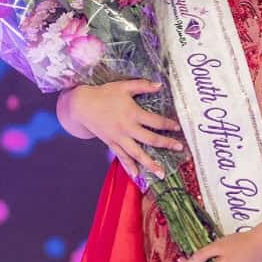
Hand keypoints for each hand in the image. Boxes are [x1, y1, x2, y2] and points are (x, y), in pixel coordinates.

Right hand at [63, 80, 183, 179]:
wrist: (82, 105)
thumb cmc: (104, 94)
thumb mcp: (124, 86)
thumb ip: (142, 85)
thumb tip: (160, 85)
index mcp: (132, 113)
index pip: (155, 121)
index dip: (168, 125)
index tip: (178, 128)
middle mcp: (127, 128)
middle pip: (150, 139)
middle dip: (166, 144)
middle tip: (179, 149)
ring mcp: (119, 138)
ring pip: (137, 153)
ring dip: (150, 164)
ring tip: (161, 173)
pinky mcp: (111, 144)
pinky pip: (122, 157)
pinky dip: (129, 167)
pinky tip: (137, 176)